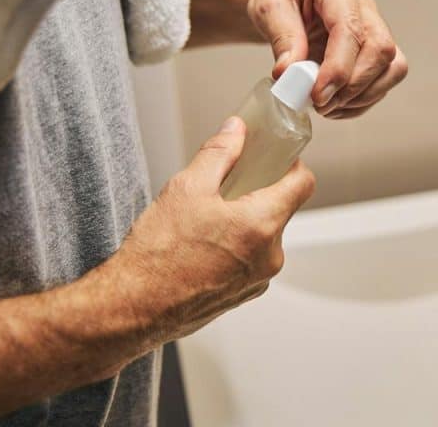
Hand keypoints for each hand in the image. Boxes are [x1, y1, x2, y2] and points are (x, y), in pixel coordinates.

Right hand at [106, 116, 314, 341]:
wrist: (134, 306)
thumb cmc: (158, 253)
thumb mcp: (187, 187)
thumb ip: (219, 153)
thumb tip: (236, 131)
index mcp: (262, 224)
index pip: (303, 183)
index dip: (292, 165)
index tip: (276, 157)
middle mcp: (270, 256)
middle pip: (280, 209)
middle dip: (257, 193)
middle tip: (226, 186)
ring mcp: (258, 279)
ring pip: (263, 236)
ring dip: (244, 222)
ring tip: (206, 221)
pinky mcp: (244, 295)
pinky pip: (250, 260)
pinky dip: (235, 247)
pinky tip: (202, 246)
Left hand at [248, 0, 407, 117]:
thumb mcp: (267, 8)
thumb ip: (282, 39)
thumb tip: (290, 74)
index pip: (351, 30)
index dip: (338, 68)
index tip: (317, 94)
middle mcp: (363, 6)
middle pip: (381, 50)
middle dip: (353, 86)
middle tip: (320, 103)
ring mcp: (373, 28)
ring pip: (393, 67)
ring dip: (361, 97)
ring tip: (326, 106)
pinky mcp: (373, 51)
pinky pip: (383, 81)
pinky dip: (359, 102)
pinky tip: (333, 105)